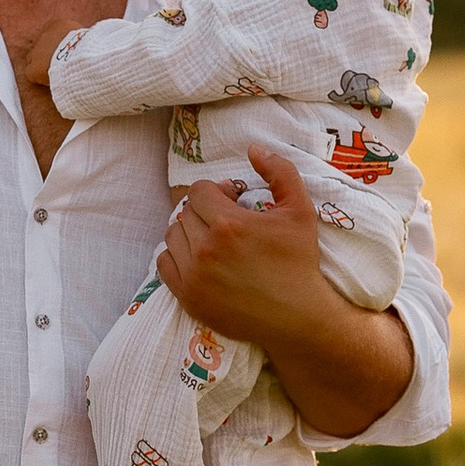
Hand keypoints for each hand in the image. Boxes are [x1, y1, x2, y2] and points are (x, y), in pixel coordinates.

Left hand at [160, 149, 413, 437]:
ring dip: (189, 231)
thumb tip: (253, 148)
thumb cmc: (299, 261)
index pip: (199, 191)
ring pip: (173, 236)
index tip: (233, 200)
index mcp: (229, 224)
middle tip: (227, 221)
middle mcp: (205, 249)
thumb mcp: (300, 209)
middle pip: (185, 212)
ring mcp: (193, 276)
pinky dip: (176, 255)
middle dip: (205, 210)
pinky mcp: (188, 297)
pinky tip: (199, 258)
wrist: (298, 316)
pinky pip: (164, 263)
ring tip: (213, 239)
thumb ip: (279, 171)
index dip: (216, 191)